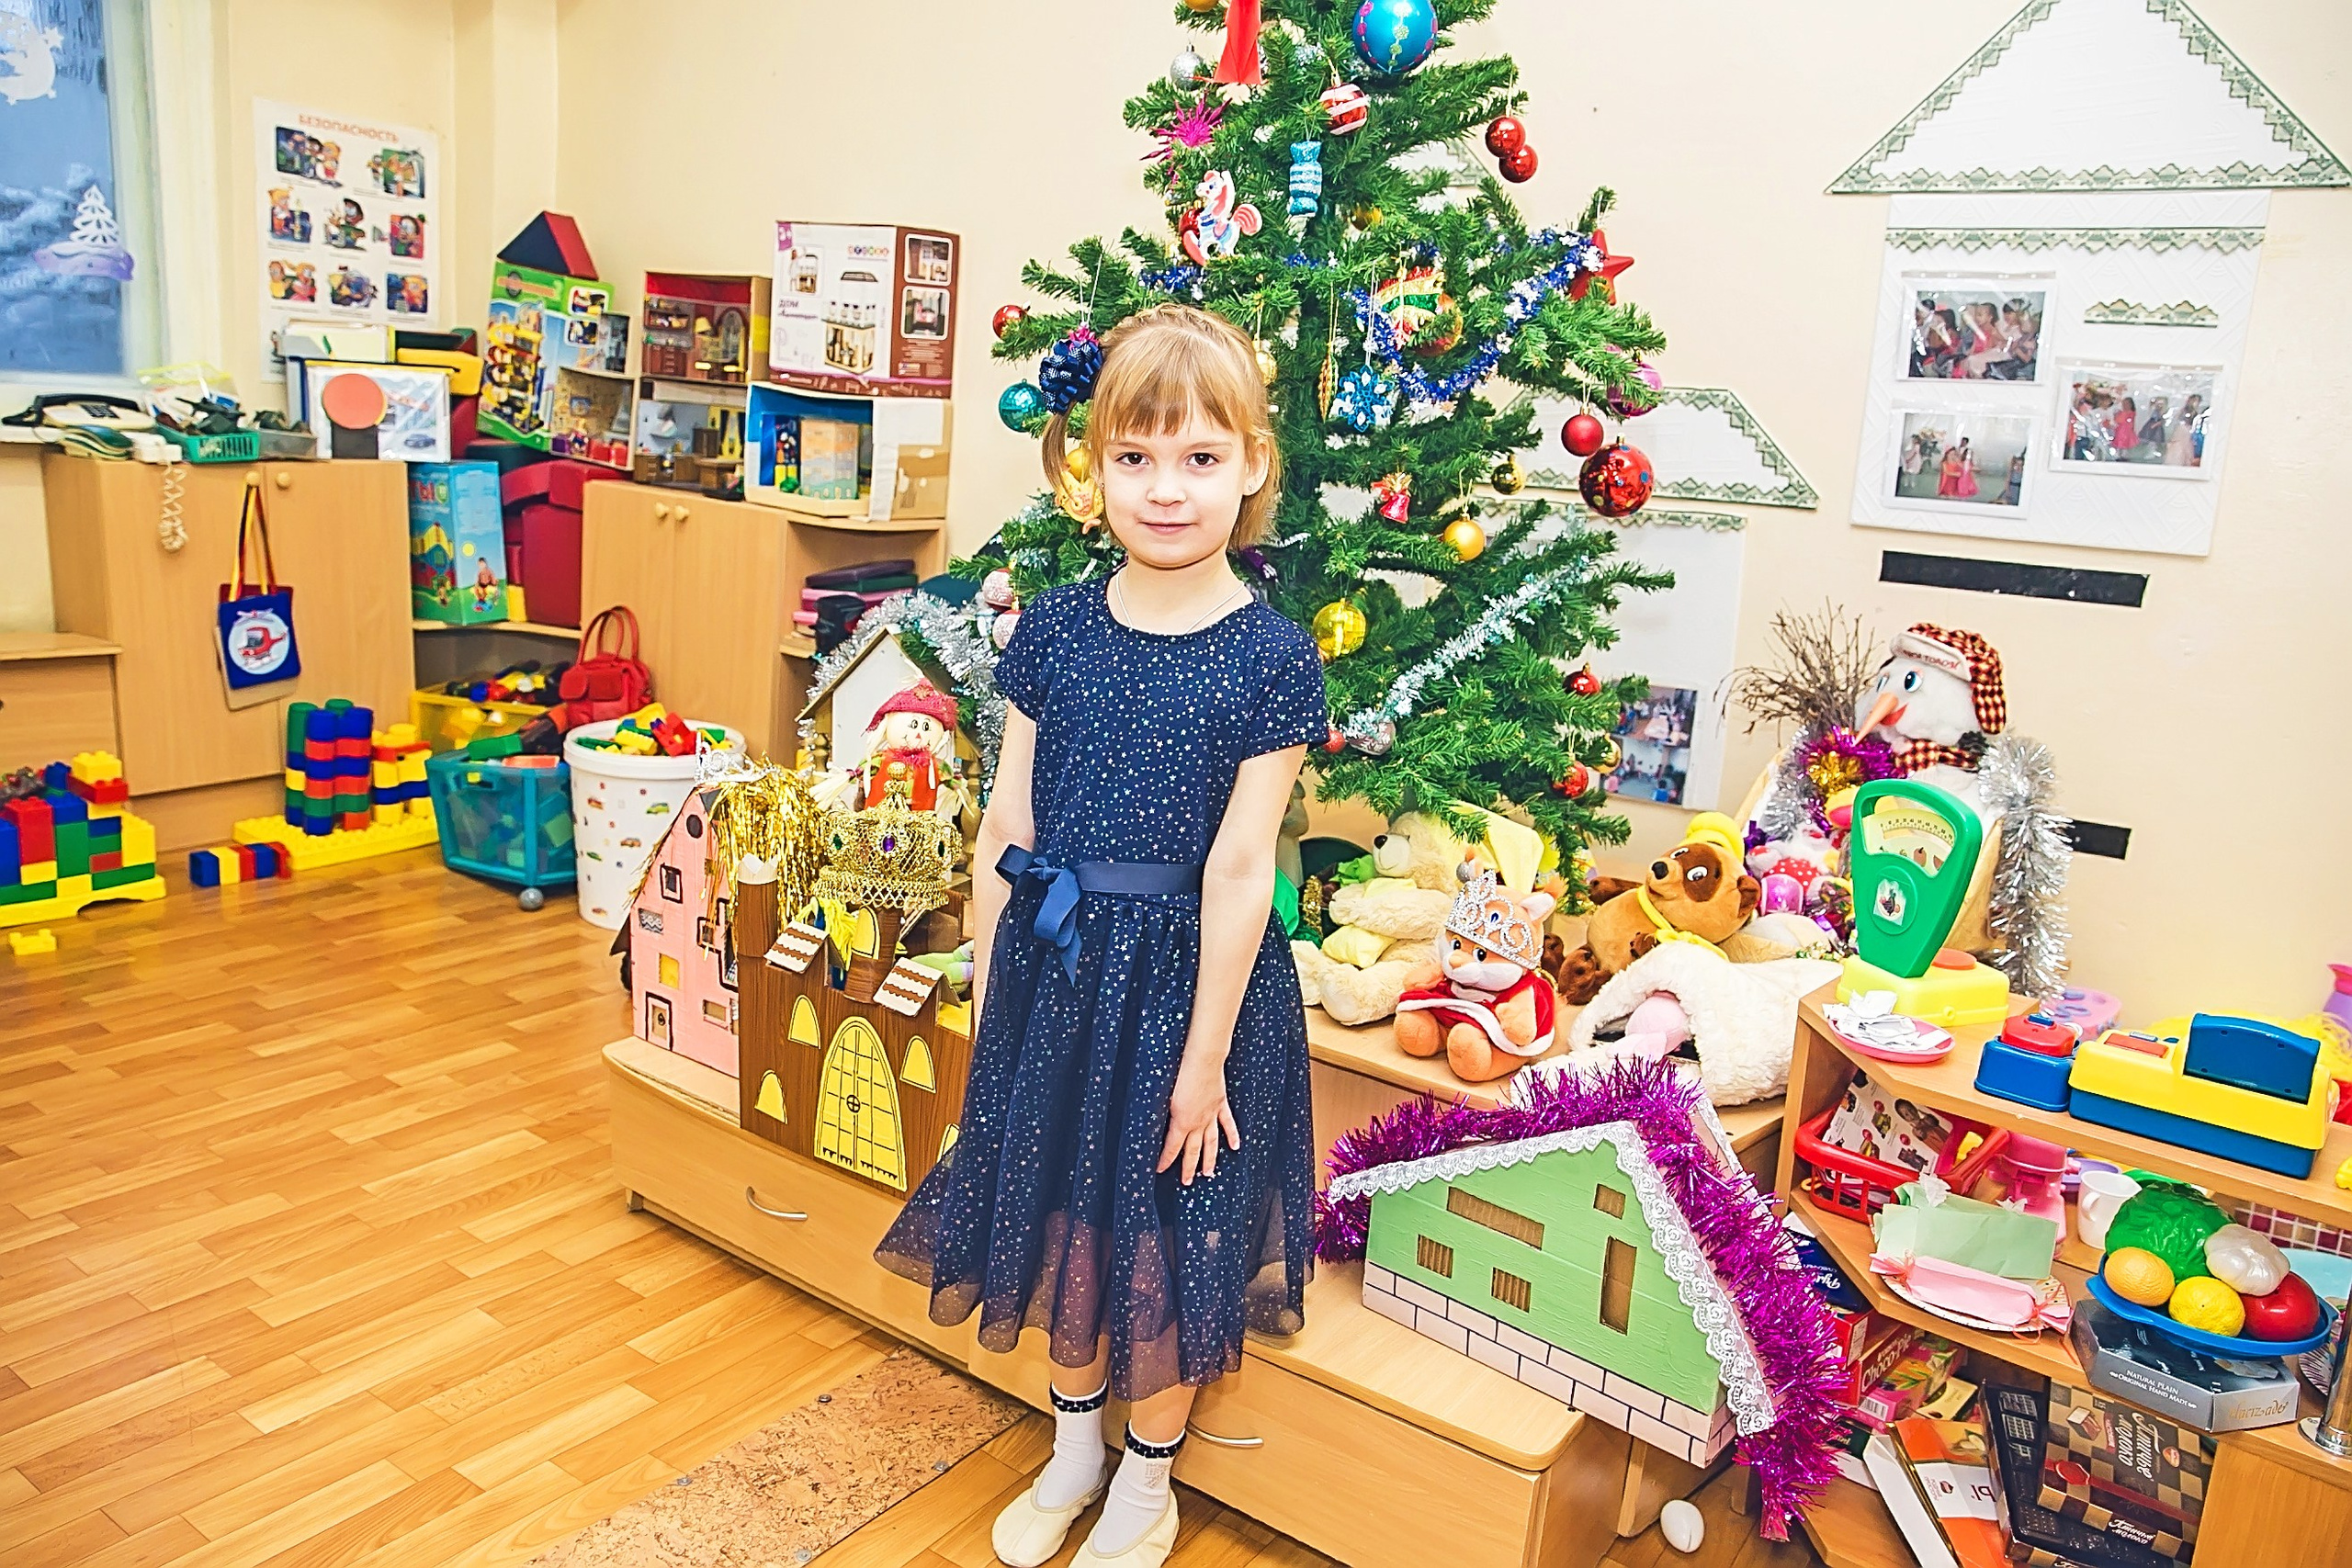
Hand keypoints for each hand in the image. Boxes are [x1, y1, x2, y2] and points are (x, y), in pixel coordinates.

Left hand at [1157, 1051, 1240, 1185]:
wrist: (1203, 1060)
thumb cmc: (1180, 1072)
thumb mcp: (1162, 1094)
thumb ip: (1159, 1111)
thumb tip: (1148, 1122)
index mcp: (1182, 1121)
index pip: (1172, 1147)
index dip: (1166, 1160)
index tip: (1160, 1170)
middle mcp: (1198, 1122)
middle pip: (1193, 1150)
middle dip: (1189, 1167)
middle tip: (1187, 1181)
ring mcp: (1211, 1115)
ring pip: (1211, 1142)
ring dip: (1210, 1159)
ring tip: (1209, 1173)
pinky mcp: (1220, 1104)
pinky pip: (1227, 1124)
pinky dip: (1232, 1136)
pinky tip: (1235, 1147)